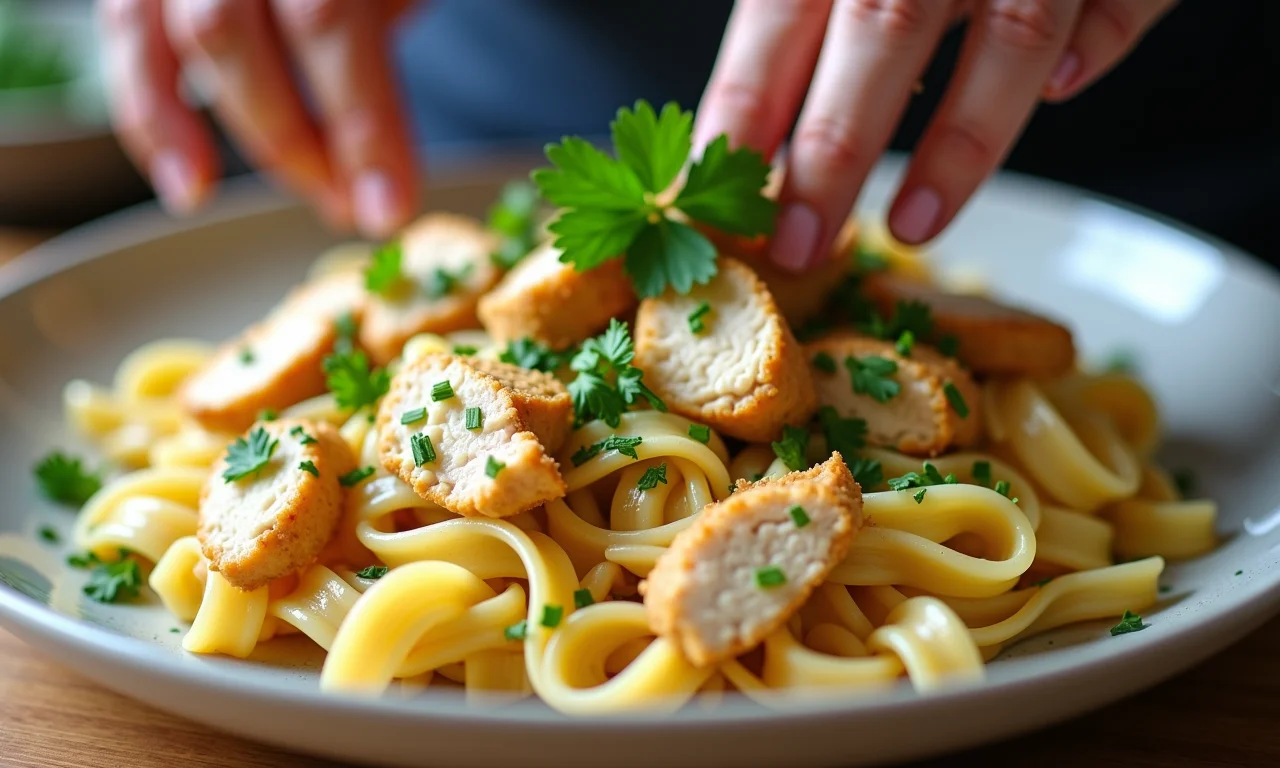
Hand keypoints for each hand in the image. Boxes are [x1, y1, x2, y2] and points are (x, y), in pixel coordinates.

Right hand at [100, 0, 419, 237]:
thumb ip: (382, 16)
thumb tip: (378, 144)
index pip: (327, 20)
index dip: (362, 122)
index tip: (392, 205)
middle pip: (245, 38)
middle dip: (310, 144)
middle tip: (361, 206)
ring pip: (192, 42)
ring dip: (257, 137)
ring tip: (319, 198)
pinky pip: (127, 41)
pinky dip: (151, 121)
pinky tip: (190, 188)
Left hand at [695, 0, 1173, 270]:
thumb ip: (800, 8)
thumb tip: (741, 122)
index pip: (779, 15)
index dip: (746, 108)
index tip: (718, 196)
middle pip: (881, 29)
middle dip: (832, 150)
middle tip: (795, 244)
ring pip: (1010, 30)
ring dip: (959, 142)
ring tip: (910, 228)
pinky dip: (1102, 40)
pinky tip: (1065, 92)